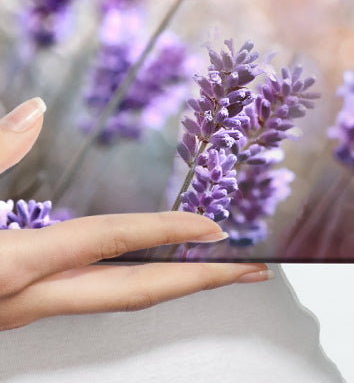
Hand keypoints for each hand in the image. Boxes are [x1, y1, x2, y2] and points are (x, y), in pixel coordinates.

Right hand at [0, 97, 270, 331]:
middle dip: (199, 281)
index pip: (106, 243)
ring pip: (113, 301)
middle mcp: (23, 300)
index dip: (166, 231)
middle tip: (257, 266)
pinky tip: (147, 262)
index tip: (220, 228)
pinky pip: (87, 296)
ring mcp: (19, 313)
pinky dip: (130, 280)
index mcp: (8, 268)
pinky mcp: (11, 311)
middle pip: (131, 294)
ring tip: (218, 262)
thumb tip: (33, 111)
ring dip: (171, 281)